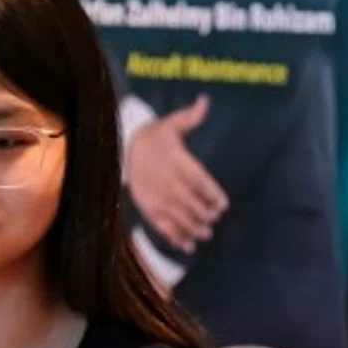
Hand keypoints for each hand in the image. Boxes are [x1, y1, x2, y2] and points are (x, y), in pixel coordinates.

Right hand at [127, 94, 227, 251]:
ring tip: (206, 235)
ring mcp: (155, 196)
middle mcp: (164, 180)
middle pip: (187, 200)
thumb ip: (190, 117)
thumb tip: (205, 101)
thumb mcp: (171, 124)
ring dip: (192, 228)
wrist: (124, 149)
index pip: (196, 179)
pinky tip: (187, 246)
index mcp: (174, 160)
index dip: (211, 193)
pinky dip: (174, 237)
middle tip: (215, 220)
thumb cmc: (155, 137)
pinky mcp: (147, 208)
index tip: (223, 204)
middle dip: (203, 213)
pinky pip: (161, 225)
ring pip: (176, 215)